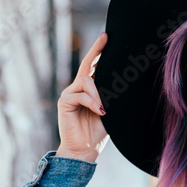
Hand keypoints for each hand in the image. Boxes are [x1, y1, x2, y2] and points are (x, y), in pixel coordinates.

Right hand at [56, 32, 107, 162]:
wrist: (85, 150)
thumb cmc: (98, 132)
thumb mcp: (110, 110)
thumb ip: (110, 95)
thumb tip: (123, 80)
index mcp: (90, 90)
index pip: (94, 66)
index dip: (99, 51)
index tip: (107, 37)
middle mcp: (78, 88)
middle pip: (86, 64)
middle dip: (96, 50)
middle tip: (105, 37)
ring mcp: (69, 94)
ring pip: (86, 81)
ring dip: (98, 93)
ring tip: (105, 108)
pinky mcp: (64, 102)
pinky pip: (80, 95)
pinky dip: (92, 102)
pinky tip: (100, 111)